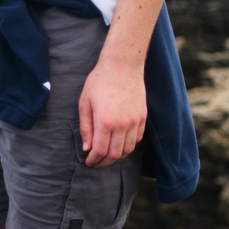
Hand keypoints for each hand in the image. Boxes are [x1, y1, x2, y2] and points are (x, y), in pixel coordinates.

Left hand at [78, 51, 145, 166]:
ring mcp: (135, 121)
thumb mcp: (85, 103)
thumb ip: (85, 127)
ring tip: (108, 156)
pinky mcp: (143, 117)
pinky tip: (121, 144)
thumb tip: (87, 148)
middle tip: (97, 162)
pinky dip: (129, 145)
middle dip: (104, 162)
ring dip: (118, 156)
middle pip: (115, 154)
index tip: (88, 162)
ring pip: (128, 149)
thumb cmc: (99, 81)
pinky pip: (138, 138)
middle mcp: (122, 125)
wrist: (122, 65)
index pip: (100, 151)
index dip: (94, 160)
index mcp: (105, 122)